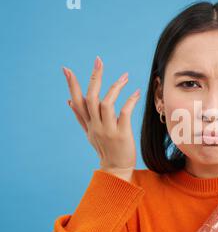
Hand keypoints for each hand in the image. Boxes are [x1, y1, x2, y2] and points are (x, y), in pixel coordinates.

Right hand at [63, 56, 140, 181]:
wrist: (116, 170)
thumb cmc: (105, 149)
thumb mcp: (90, 133)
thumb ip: (81, 117)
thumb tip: (69, 101)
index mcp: (88, 124)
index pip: (77, 101)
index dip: (72, 85)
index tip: (66, 69)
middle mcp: (95, 126)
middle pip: (91, 98)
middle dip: (94, 78)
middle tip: (98, 61)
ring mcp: (108, 130)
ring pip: (106, 104)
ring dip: (114, 88)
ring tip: (124, 76)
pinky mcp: (121, 134)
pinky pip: (124, 114)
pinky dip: (129, 101)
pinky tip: (135, 92)